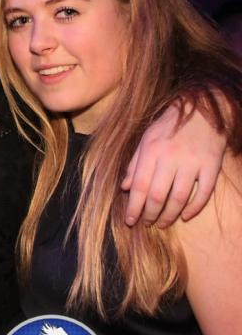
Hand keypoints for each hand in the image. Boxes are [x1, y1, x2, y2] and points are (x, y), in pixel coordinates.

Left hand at [121, 103, 225, 227]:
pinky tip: (185, 216)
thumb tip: (124, 187)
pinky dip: (194, 208)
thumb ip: (134, 164)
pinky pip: (203, 193)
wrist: (203, 111)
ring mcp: (193, 163)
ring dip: (169, 215)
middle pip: (158, 195)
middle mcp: (171, 158)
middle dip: (150, 214)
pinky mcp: (211, 166)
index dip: (134, 206)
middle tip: (146, 223)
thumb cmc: (169, 126)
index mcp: (151, 151)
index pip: (139, 186)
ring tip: (162, 223)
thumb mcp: (146, 139)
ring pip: (179, 197)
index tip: (130, 220)